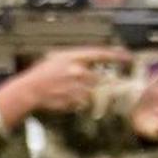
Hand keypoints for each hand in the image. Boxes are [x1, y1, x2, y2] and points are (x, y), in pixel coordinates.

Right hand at [0, 46, 126, 127]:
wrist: (30, 90)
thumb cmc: (42, 73)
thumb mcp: (57, 58)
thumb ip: (77, 60)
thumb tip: (93, 62)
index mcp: (73, 57)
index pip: (100, 54)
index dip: (116, 55)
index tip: (128, 57)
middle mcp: (78, 72)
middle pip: (100, 78)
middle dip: (97, 82)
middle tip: (86, 83)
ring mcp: (77, 88)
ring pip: (92, 92)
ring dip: (86, 93)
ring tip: (70, 91)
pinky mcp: (74, 101)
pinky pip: (83, 103)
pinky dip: (78, 102)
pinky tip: (66, 98)